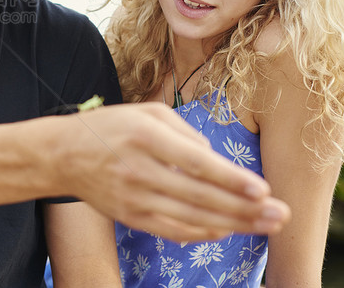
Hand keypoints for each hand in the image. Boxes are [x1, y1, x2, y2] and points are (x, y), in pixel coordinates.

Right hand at [61, 102, 289, 241]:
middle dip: (244, 208)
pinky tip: (227, 230)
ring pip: (191, 217)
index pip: (193, 162)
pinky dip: (202, 232)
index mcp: (143, 135)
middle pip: (199, 195)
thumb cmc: (110, 127)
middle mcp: (138, 168)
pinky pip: (172, 230)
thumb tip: (216, 160)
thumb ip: (184, 131)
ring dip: (234, 223)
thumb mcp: (144, 111)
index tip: (262, 189)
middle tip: (281, 214)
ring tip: (268, 225)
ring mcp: (132, 197)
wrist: (62, 154)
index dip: (229, 178)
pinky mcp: (129, 216)